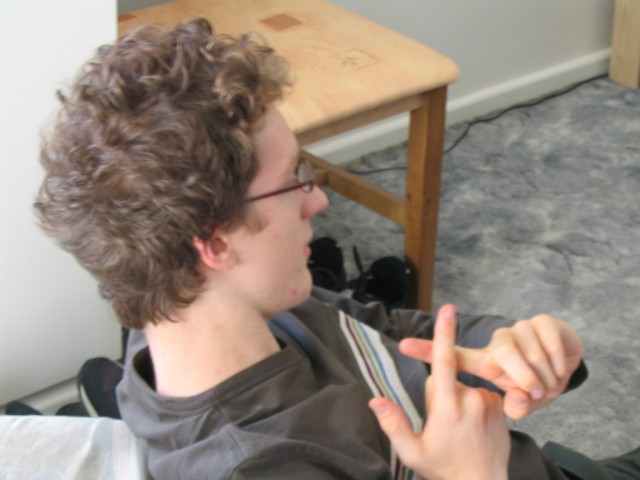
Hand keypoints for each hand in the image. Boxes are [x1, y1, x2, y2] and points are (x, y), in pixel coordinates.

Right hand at [369, 305, 509, 479]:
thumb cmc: (443, 470)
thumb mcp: (412, 452)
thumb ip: (393, 424)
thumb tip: (374, 400)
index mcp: (447, 408)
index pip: (444, 363)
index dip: (444, 335)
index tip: (448, 309)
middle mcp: (470, 399)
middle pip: (445, 378)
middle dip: (438, 393)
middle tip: (440, 424)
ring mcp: (488, 402)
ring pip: (462, 386)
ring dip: (456, 399)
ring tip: (459, 429)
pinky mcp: (500, 406)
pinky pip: (479, 394)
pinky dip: (472, 404)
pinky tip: (473, 427)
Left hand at [401, 312, 583, 418]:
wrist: (566, 369)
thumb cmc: (536, 388)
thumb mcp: (520, 405)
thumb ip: (515, 407)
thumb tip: (516, 398)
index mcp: (485, 364)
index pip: (451, 357)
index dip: (427, 351)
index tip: (403, 345)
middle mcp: (497, 343)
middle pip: (502, 356)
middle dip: (524, 378)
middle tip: (539, 392)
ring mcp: (519, 330)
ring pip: (531, 353)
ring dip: (547, 375)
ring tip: (551, 384)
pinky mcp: (542, 321)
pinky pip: (551, 342)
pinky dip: (561, 361)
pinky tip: (562, 367)